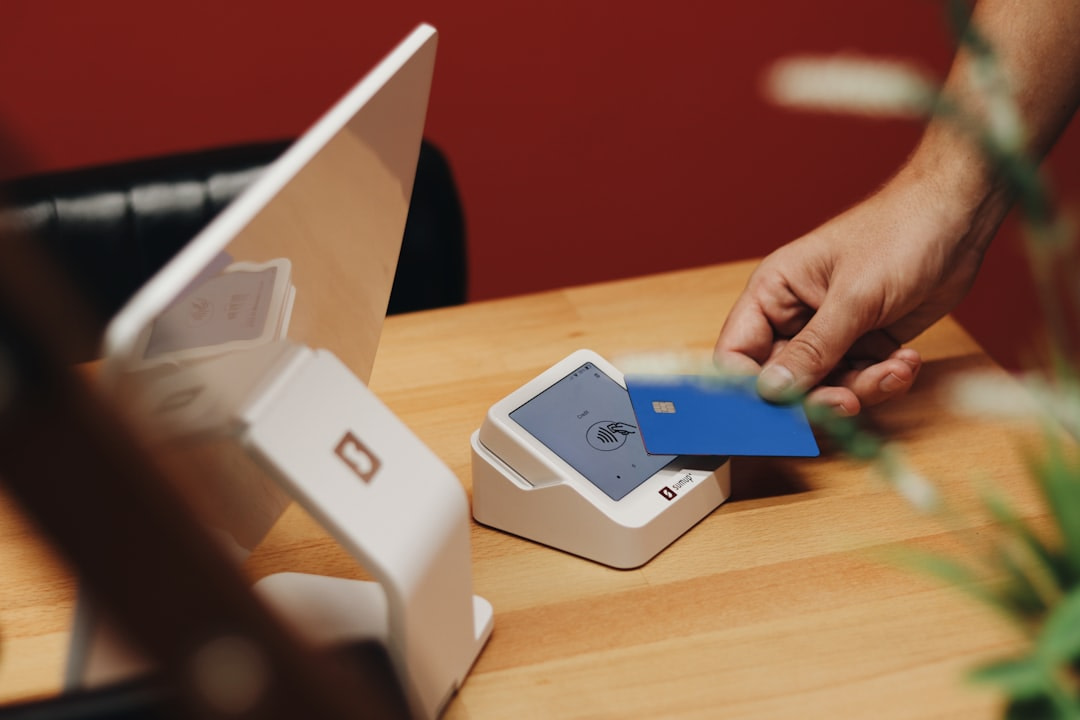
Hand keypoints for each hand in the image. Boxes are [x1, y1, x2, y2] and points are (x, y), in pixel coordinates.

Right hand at [714, 168, 995, 415]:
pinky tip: (907, 359)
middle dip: (818, 395)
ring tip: (896, 368)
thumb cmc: (899, 234)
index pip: (737, 353)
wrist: (959, 217)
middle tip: (848, 402)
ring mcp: (830, 333)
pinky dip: (886, 378)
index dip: (747, 387)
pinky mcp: (864, 344)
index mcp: (773, 294)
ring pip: (827, 387)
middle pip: (783, 381)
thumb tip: (771, 390)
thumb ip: (813, 349)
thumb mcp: (853, 297)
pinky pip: (862, 380)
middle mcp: (794, 317)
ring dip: (863, 387)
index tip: (776, 411)